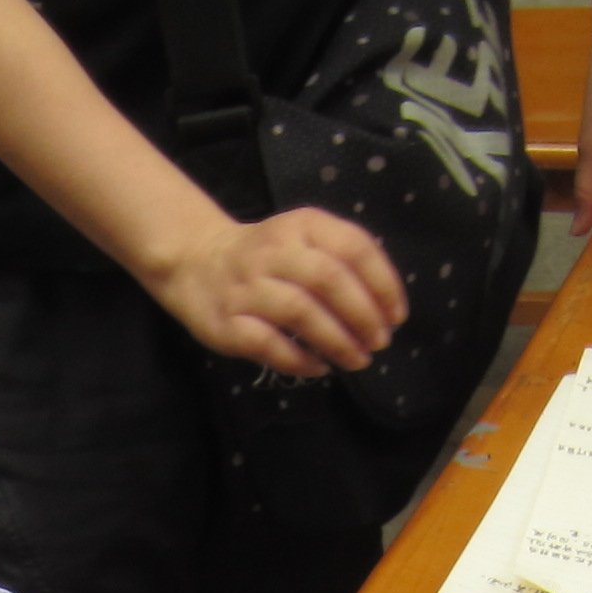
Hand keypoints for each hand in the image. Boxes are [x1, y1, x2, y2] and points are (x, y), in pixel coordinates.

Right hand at [146, 208, 407, 376]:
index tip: (396, 316)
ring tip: (357, 360)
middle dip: (362, 315)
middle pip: (329, 279)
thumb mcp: (304, 239)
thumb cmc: (266, 256)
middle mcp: (273, 251)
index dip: (382, 284)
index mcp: (301, 225)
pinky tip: (319, 367)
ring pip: (300, 312)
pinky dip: (300, 360)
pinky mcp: (227, 322)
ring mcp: (247, 287)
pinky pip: (268, 344)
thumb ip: (343, 261)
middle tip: (378, 342)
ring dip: (337, 341)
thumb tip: (384, 310)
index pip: (354, 247)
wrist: (196, 262)